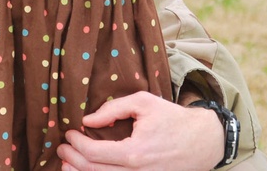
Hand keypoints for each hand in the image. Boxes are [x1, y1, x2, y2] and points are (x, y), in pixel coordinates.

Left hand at [56, 91, 222, 170]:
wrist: (205, 141)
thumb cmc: (172, 118)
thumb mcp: (143, 103)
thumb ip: (112, 109)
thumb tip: (87, 120)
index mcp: (135, 152)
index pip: (94, 153)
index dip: (76, 144)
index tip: (68, 134)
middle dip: (72, 160)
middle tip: (61, 150)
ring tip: (67, 165)